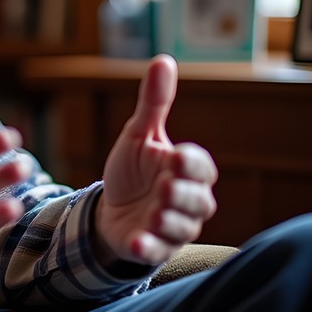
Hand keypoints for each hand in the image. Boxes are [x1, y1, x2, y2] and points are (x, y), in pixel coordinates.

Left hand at [97, 54, 217, 265]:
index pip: (201, 167)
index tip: (175, 156)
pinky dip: (149, 247)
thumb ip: (154, 103)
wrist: (110, 207)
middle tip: (165, 187)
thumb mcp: (138, 135)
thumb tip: (164, 59)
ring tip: (152, 213)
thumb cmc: (132, 170)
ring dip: (168, 221)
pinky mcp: (154, 248)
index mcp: (186, 171)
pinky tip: (137, 241)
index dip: (191, 163)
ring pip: (182, 228)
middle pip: (199, 201)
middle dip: (183, 194)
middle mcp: (187, 201)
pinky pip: (158, 251)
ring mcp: (173, 227)